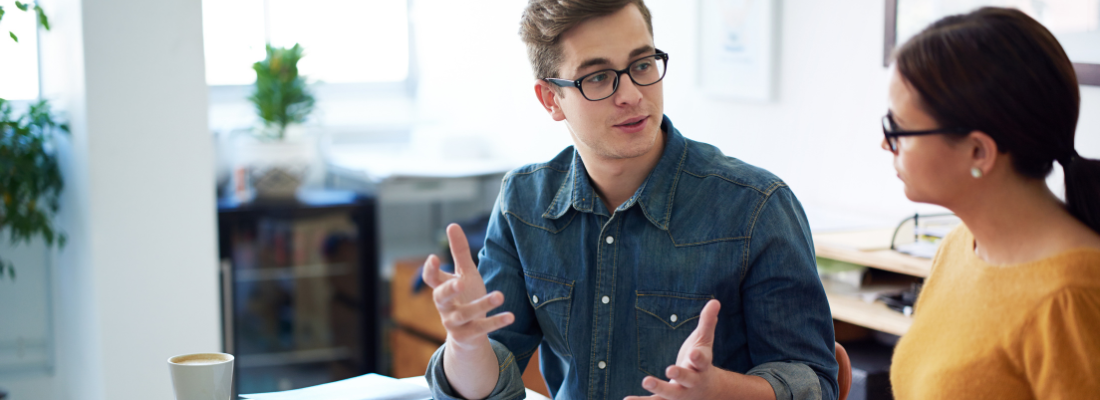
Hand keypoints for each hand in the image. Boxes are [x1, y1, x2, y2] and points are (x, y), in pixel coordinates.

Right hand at [421, 223, 513, 347]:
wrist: (468, 334)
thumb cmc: (465, 297)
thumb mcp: (465, 274)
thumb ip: (459, 252)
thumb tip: (452, 224)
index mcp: (442, 289)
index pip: (430, 279)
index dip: (430, 270)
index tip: (434, 258)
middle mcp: (444, 306)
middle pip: (441, 297)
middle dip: (450, 290)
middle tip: (461, 282)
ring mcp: (454, 323)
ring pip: (465, 314)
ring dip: (483, 305)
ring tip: (500, 295)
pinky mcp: (467, 335)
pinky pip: (481, 329)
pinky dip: (495, 322)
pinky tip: (510, 316)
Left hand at [626, 299, 722, 399]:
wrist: (707, 393)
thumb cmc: (701, 362)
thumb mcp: (704, 341)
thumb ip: (707, 322)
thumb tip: (715, 301)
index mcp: (702, 366)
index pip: (703, 361)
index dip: (698, 358)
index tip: (693, 354)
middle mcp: (693, 382)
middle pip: (688, 379)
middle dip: (680, 375)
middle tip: (670, 369)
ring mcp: (681, 393)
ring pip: (670, 393)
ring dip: (658, 387)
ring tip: (646, 380)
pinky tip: (626, 399)